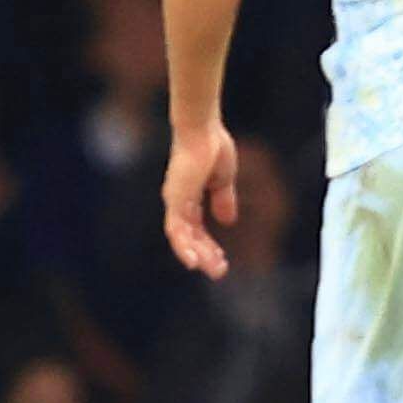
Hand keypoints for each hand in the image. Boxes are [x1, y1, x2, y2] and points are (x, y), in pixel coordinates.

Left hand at [162, 122, 238, 279]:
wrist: (203, 130)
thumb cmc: (211, 147)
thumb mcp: (222, 180)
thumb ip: (223, 200)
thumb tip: (227, 221)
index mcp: (188, 199)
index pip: (195, 229)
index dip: (207, 245)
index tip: (221, 260)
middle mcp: (178, 203)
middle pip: (188, 237)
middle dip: (204, 255)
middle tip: (219, 272)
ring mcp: (175, 202)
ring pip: (182, 237)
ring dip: (196, 255)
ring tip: (210, 269)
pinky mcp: (175, 199)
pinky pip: (176, 229)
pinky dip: (183, 245)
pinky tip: (192, 260)